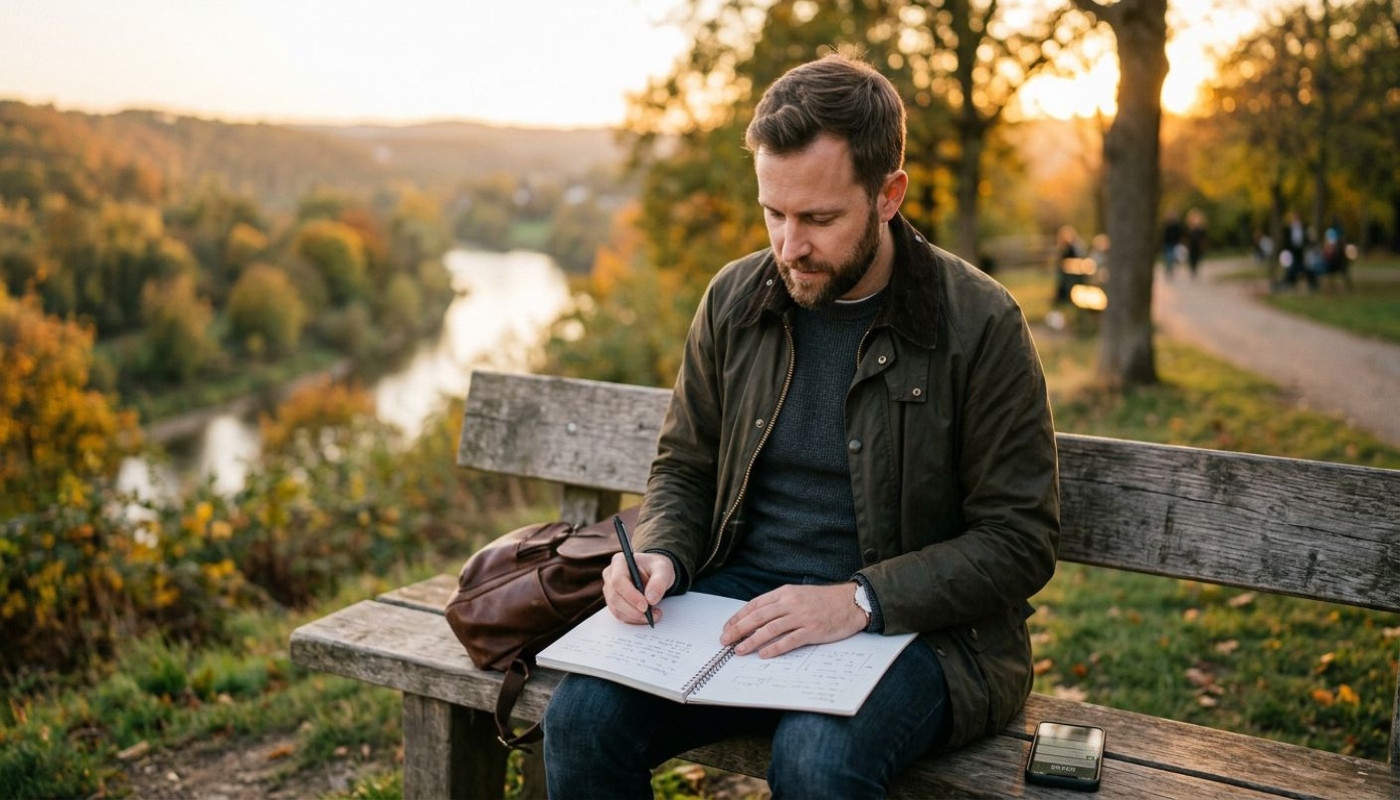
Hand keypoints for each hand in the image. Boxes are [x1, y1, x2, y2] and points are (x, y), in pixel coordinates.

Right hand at [602, 551, 674, 624]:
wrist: (655, 573)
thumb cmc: (657, 568)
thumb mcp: (663, 569)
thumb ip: (659, 582)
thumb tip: (651, 599)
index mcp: (620, 562)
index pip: (618, 580)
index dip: (630, 595)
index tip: (645, 606)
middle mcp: (610, 575)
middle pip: (615, 597)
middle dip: (633, 610)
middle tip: (651, 615)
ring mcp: (610, 589)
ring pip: (616, 608)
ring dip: (634, 617)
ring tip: (654, 615)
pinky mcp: (613, 601)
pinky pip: (620, 614)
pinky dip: (633, 619)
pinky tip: (646, 617)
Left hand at [720, 583, 866, 657]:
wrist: (850, 602)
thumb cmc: (823, 600)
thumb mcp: (798, 594)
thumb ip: (779, 603)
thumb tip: (757, 617)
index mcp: (785, 592)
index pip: (755, 605)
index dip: (738, 617)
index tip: (727, 628)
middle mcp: (791, 603)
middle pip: (758, 617)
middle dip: (738, 629)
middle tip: (725, 641)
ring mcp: (802, 617)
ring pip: (770, 629)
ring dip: (752, 641)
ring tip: (739, 650)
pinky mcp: (812, 630)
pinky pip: (789, 640)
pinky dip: (774, 648)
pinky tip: (764, 654)